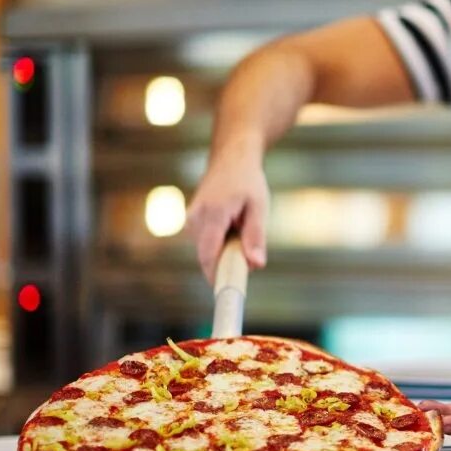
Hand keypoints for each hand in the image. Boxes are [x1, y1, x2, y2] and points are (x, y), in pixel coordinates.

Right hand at [187, 144, 270, 283]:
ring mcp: (191, 219)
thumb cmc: (248, 181)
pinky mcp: (192, 221)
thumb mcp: (259, 206)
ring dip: (225, 250)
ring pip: (208, 250)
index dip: (216, 276)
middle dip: (227, 263)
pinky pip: (206, 242)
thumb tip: (256, 265)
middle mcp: (196, 217)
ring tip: (241, 227)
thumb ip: (256, 236)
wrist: (231, 158)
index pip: (209, 254)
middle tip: (249, 255)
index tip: (227, 292)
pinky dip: (221, 243)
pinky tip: (232, 225)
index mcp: (213, 213)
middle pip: (208, 256)